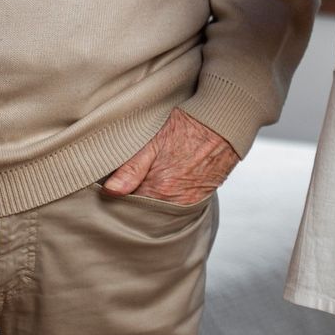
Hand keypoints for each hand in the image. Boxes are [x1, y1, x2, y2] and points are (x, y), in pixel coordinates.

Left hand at [101, 107, 239, 205]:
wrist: (224, 123)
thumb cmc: (188, 126)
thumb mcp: (153, 141)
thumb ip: (131, 169)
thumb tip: (110, 191)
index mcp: (159, 189)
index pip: (129, 205)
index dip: (119, 195)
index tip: (113, 187)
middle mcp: (176, 201)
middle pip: (145, 211)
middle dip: (136, 200)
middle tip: (129, 183)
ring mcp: (190, 202)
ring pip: (160, 210)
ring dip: (152, 200)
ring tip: (150, 181)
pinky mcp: (201, 199)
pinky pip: (177, 207)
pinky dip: (168, 200)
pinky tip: (165, 185)